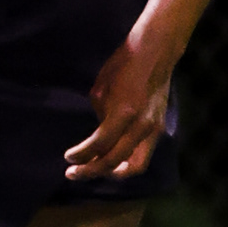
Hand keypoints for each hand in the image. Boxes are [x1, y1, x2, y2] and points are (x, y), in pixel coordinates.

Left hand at [64, 24, 175, 181]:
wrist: (154, 53)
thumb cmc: (122, 66)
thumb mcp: (101, 90)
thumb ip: (100, 118)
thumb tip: (98, 138)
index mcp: (124, 112)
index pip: (99, 144)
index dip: (81, 155)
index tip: (68, 158)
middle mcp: (141, 125)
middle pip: (114, 161)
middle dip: (91, 170)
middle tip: (73, 173)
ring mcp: (153, 129)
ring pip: (135, 166)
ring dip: (112, 172)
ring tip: (94, 171)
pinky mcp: (159, 129)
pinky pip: (143, 155)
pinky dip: (127, 162)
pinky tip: (112, 161)